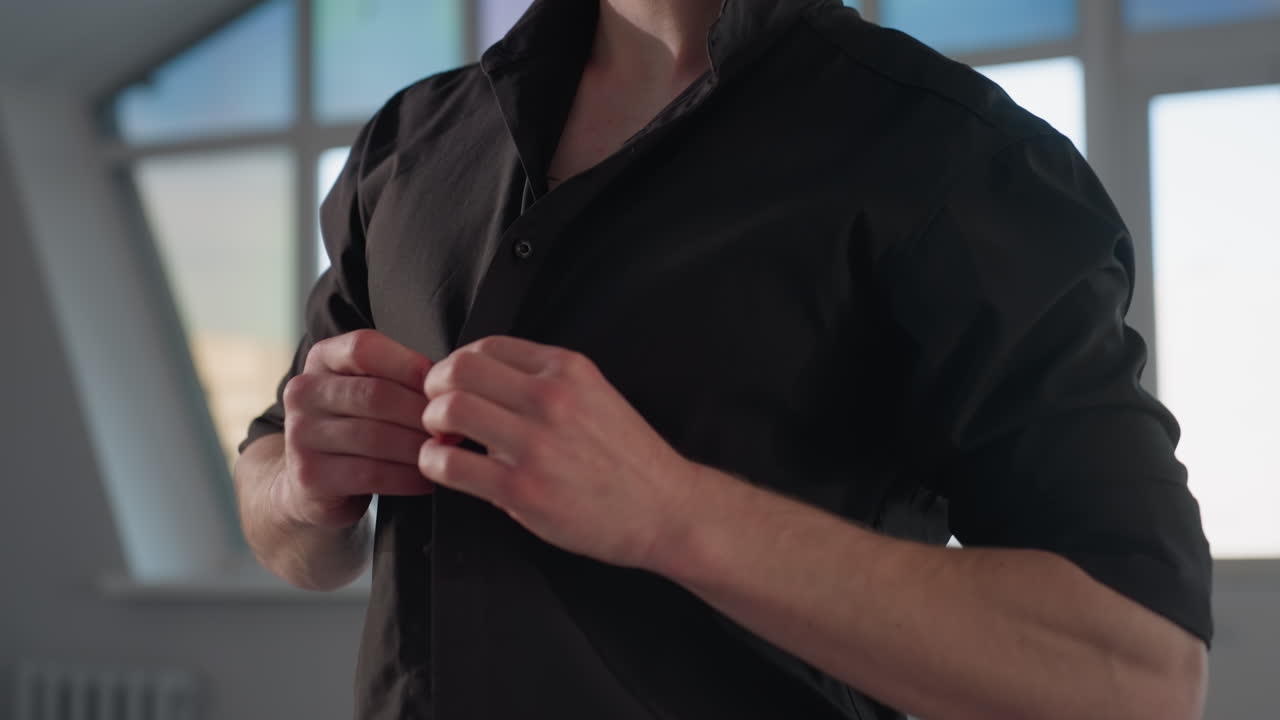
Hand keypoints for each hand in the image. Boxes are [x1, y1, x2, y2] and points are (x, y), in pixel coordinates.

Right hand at [276, 329, 437, 529]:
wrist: (311, 482)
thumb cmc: (358, 425)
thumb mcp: (369, 388)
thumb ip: (399, 376)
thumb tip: (451, 384)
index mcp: (322, 359)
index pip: (364, 348)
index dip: (409, 365)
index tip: (441, 387)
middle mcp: (303, 391)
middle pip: (375, 395)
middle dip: (422, 413)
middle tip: (453, 428)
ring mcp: (300, 434)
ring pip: (376, 437)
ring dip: (419, 447)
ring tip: (444, 452)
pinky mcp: (309, 475)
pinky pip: (371, 474)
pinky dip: (407, 477)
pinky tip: (426, 478)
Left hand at [417, 335, 700, 570]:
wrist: (664, 509)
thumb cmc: (628, 459)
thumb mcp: (595, 396)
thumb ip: (545, 382)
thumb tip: (485, 382)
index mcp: (567, 370)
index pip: (487, 345)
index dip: (457, 364)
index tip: (455, 384)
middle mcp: (551, 399)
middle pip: (458, 370)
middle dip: (436, 389)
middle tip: (439, 410)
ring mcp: (535, 444)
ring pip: (448, 410)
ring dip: (431, 423)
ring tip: (444, 439)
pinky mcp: (522, 489)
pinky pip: (451, 463)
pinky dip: (434, 462)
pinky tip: (445, 467)